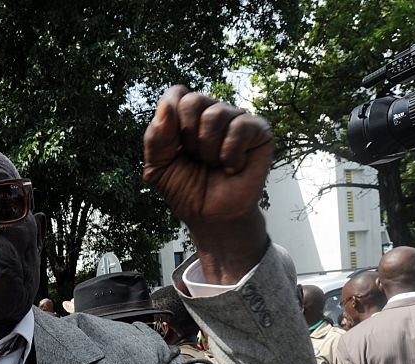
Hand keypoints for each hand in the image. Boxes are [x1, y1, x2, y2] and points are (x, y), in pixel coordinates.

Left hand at [143, 86, 273, 282]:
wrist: (211, 216)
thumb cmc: (185, 190)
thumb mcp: (157, 167)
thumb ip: (155, 138)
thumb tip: (166, 106)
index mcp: (186, 116)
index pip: (176, 95)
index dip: (170, 122)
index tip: (174, 149)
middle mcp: (212, 112)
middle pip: (193, 101)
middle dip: (188, 138)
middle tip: (195, 158)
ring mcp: (236, 118)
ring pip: (215, 114)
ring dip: (208, 149)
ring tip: (213, 164)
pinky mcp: (259, 130)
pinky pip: (240, 126)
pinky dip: (230, 154)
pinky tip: (232, 167)